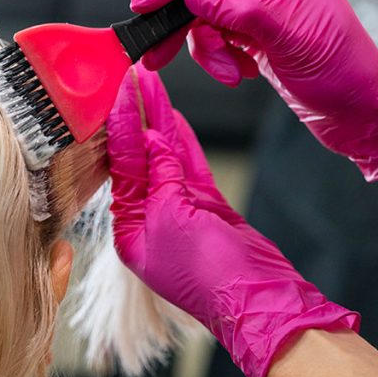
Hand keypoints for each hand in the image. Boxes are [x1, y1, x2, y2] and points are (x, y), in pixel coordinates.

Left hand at [107, 65, 358, 376]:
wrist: (260, 299)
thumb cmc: (211, 273)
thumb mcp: (174, 219)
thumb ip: (161, 177)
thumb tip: (151, 141)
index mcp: (128, 230)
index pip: (119, 168)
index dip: (120, 128)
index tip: (117, 94)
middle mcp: (148, 220)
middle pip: (138, 159)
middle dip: (136, 117)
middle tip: (130, 77)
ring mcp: (179, 212)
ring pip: (165, 157)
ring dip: (159, 121)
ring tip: (150, 84)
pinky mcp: (207, 207)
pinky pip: (189, 166)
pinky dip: (183, 141)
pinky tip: (172, 116)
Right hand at [131, 0, 377, 181]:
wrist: (359, 113)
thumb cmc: (341, 69)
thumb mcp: (287, 35)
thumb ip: (237, 10)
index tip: (146, 1)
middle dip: (184, 26)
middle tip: (155, 51)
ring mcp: (259, 11)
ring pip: (205, 23)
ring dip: (209, 53)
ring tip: (230, 74)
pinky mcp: (253, 39)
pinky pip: (216, 44)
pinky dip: (220, 62)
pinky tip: (242, 74)